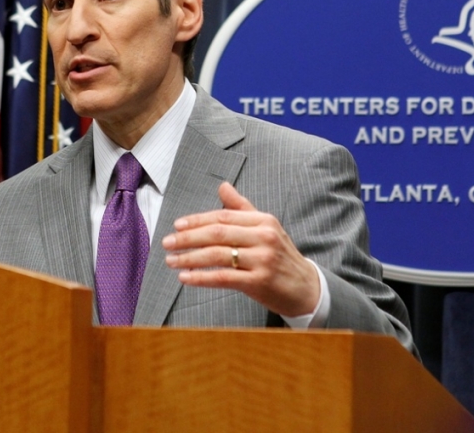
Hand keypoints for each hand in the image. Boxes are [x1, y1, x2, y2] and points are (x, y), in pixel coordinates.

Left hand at [162, 182, 319, 317]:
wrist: (306, 287)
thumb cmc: (280, 256)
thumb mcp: (266, 228)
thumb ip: (242, 208)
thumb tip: (222, 186)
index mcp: (264, 221)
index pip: (224, 216)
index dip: (198, 220)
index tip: (177, 225)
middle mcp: (264, 237)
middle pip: (218, 233)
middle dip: (188, 238)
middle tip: (167, 243)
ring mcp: (262, 260)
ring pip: (218, 255)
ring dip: (190, 258)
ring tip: (171, 260)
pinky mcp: (259, 282)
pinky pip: (223, 278)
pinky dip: (201, 277)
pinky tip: (185, 277)